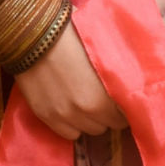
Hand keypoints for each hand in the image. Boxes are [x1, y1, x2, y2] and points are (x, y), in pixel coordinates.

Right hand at [12, 18, 125, 141]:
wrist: (31, 32)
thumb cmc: (71, 32)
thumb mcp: (103, 47)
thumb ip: (119, 69)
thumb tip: (133, 74)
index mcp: (104, 94)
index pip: (125, 116)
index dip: (125, 107)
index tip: (121, 98)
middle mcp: (86, 110)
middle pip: (108, 125)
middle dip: (108, 113)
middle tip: (103, 97)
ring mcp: (64, 116)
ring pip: (89, 131)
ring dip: (90, 120)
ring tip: (85, 102)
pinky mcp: (45, 116)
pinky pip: (69, 134)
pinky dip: (72, 124)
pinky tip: (70, 108)